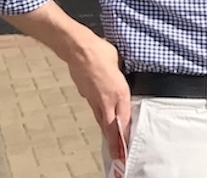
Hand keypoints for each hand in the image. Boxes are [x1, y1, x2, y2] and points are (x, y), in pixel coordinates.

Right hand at [64, 32, 130, 161]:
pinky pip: (96, 110)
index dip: (125, 135)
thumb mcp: (121, 64)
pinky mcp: (86, 95)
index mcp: (119, 92)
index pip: (124, 120)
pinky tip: (104, 119)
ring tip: (112, 144)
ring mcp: (94, 99)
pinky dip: (101, 118)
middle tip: (118, 157)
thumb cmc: (102, 52)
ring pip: (102, 121)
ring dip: (108, 133)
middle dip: (114, 144)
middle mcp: (107, 100)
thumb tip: (121, 83)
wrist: (79, 50)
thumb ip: (122, 79)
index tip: (127, 146)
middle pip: (111, 127)